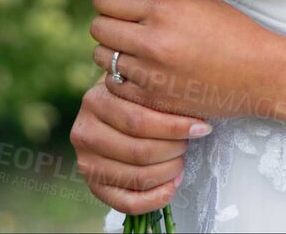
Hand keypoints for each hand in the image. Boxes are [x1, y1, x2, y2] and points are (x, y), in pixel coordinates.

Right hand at [73, 79, 202, 214]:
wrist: (108, 115)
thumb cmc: (133, 98)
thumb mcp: (139, 83)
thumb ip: (155, 89)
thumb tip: (193, 101)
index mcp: (95, 101)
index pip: (139, 121)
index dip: (175, 127)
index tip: (200, 127)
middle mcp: (84, 133)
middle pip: (140, 151)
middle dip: (174, 150)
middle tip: (188, 143)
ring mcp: (87, 163)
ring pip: (138, 177)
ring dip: (169, 172)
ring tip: (181, 160)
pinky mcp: (94, 187)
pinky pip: (128, 203)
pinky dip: (157, 198)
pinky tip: (172, 183)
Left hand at [91, 0, 285, 123]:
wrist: (261, 75)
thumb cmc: (235, 32)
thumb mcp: (202, 0)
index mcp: (163, 10)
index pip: (105, 1)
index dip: (108, 1)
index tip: (116, 5)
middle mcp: (151, 41)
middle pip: (98, 29)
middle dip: (108, 25)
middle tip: (122, 28)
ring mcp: (149, 73)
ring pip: (101, 58)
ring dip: (113, 53)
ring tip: (132, 52)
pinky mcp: (152, 99)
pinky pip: (114, 85)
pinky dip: (122, 78)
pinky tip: (140, 73)